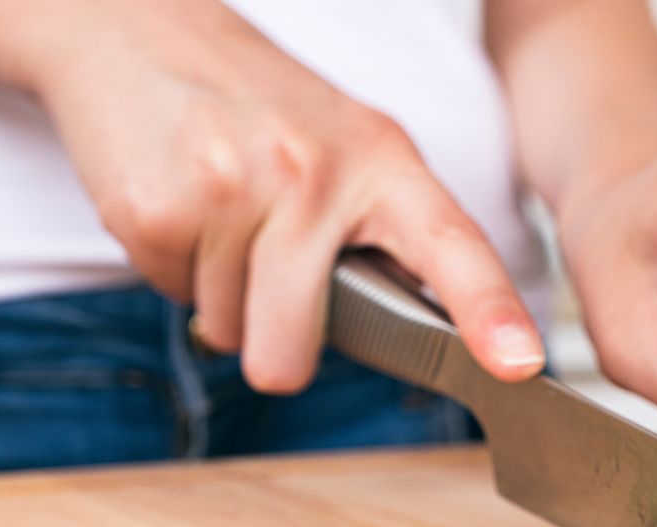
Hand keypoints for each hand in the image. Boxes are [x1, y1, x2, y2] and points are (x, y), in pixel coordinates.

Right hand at [28, 0, 542, 391]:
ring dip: (222, 292)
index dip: (489, 310)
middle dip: (275, 340)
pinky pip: (174, 296)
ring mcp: (235, 188)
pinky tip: (184, 206)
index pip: (450, 244)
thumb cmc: (259, 109)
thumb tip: (404, 339)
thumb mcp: (345, 149)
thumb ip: (382, 236)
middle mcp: (313, 173)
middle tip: (268, 265)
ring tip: (223, 214)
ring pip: (230, 333)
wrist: (138, 29)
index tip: (518, 363)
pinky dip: (176, 267)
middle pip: (293, 352)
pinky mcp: (161, 206)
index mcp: (381, 160)